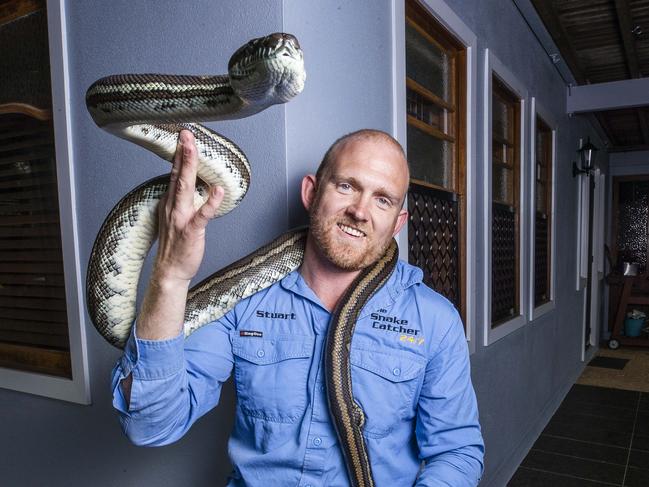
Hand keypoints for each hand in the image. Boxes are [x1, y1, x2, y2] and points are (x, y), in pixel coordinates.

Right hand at [153, 129, 223, 285]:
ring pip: (185, 189)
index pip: (175, 173)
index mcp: (170, 202)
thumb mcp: (176, 216)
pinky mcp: (191, 231)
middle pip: (178, 175)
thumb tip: (194, 184)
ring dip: (189, 168)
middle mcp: (173, 207)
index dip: (179, 154)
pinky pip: (202, 215)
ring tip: (194, 150)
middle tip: (186, 133)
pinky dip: (210, 202)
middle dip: (183, 153)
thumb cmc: (176, 244)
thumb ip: (183, 200)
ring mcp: (181, 218)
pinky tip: (218, 191)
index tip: (184, 136)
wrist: (170, 271)